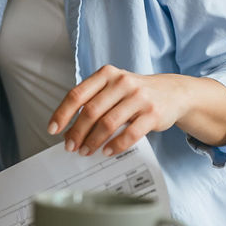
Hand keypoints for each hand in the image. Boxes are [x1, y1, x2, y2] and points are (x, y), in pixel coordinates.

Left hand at [48, 66, 187, 156]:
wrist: (173, 92)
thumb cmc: (135, 93)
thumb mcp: (113, 87)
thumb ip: (93, 101)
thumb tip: (69, 129)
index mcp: (106, 74)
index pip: (77, 94)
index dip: (62, 113)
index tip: (53, 129)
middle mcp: (122, 82)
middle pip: (91, 111)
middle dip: (77, 132)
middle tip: (70, 146)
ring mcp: (139, 97)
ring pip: (108, 123)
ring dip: (93, 141)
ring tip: (86, 151)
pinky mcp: (153, 113)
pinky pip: (130, 133)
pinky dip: (116, 145)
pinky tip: (107, 151)